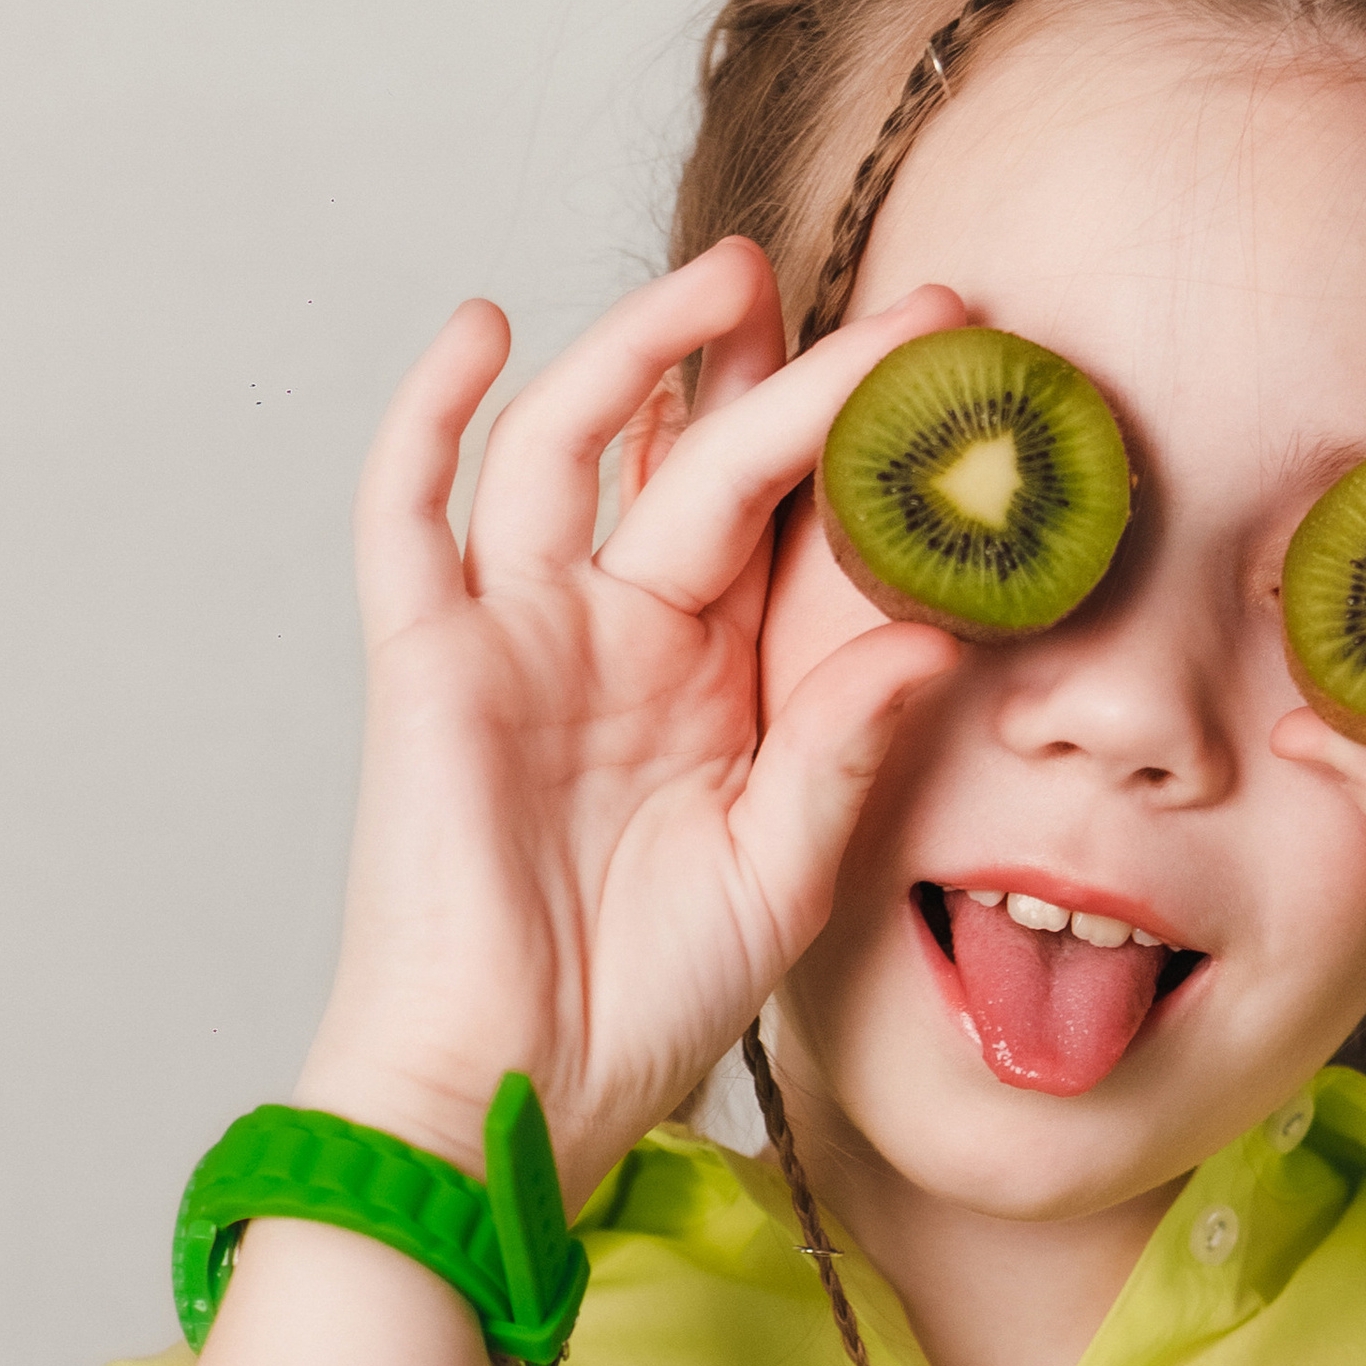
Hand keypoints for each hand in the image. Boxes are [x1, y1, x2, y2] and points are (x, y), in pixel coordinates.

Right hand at [298, 241, 963, 1204]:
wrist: (522, 1084)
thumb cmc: (649, 999)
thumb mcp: (786, 867)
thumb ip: (849, 745)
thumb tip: (938, 631)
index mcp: (718, 677)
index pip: (792, 519)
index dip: (861, 437)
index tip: (956, 364)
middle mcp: (622, 633)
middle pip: (698, 456)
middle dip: (781, 369)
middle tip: (886, 305)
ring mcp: (520, 632)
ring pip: (570, 445)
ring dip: (639, 352)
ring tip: (728, 280)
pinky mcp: (427, 656)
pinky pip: (409, 510)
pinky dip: (432, 413)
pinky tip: (485, 327)